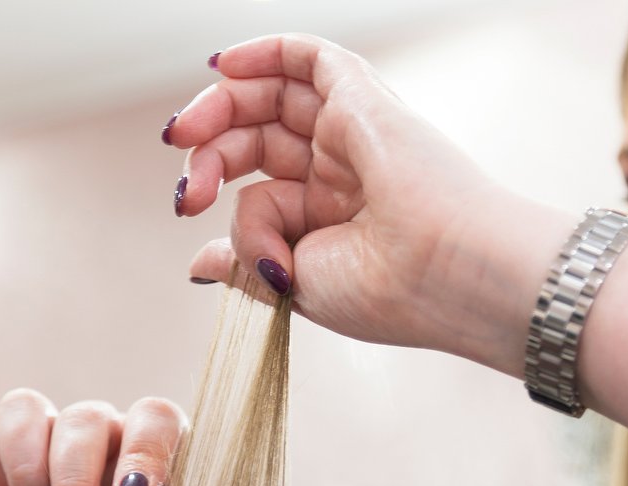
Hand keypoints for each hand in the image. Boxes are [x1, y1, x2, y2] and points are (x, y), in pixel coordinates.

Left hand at [168, 34, 571, 376]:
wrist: (443, 272)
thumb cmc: (383, 291)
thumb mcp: (292, 282)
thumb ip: (245, 259)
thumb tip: (200, 262)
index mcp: (330, 221)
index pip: (259, 186)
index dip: (215, 188)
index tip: (188, 210)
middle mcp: (341, 175)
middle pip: (258, 138)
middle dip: (209, 152)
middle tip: (189, 188)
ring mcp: (353, 136)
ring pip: (274, 97)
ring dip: (220, 105)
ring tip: (184, 133)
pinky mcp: (365, 101)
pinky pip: (312, 58)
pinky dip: (265, 51)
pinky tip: (223, 64)